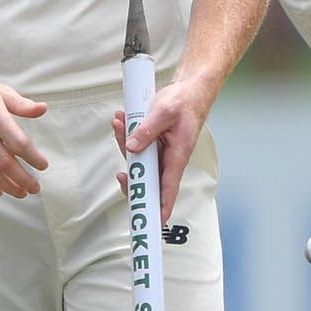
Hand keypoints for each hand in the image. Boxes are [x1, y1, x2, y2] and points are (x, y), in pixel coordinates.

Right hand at [0, 75, 48, 198]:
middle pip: (5, 162)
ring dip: (7, 186)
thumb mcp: (1, 91)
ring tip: (21, 192)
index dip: (33, 157)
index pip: (18, 142)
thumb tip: (43, 109)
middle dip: (23, 178)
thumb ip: (22, 104)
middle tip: (35, 187)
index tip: (42, 165)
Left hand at [110, 76, 213, 224]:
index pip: (169, 188)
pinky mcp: (155, 143)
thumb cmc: (185, 101)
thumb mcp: (164, 112)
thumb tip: (131, 146)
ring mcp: (161, 152)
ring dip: (125, 145)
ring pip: (139, 161)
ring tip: (119, 124)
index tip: (153, 222)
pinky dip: (127, 135)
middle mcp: (169, 158)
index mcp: (178, 156)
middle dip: (131, 175)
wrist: (191, 88)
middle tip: (120, 174)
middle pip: (148, 178)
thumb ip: (147, 130)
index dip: (161, 207)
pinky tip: (122, 122)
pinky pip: (138, 147)